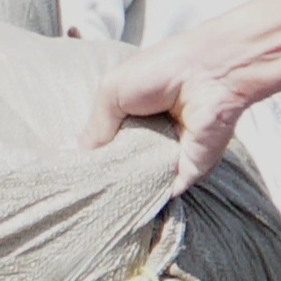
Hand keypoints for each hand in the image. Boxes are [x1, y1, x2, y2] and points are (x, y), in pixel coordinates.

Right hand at [74, 36, 260, 195]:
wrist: (210, 74)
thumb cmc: (158, 72)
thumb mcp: (112, 91)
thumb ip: (95, 128)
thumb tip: (75, 157)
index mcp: (131, 114)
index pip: (106, 142)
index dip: (91, 156)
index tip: (70, 173)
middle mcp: (150, 136)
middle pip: (122, 165)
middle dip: (105, 178)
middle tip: (80, 193)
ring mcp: (169, 156)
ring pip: (141, 182)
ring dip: (124, 190)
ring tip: (96, 203)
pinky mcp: (189, 171)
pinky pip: (165, 193)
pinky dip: (148, 201)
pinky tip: (124, 208)